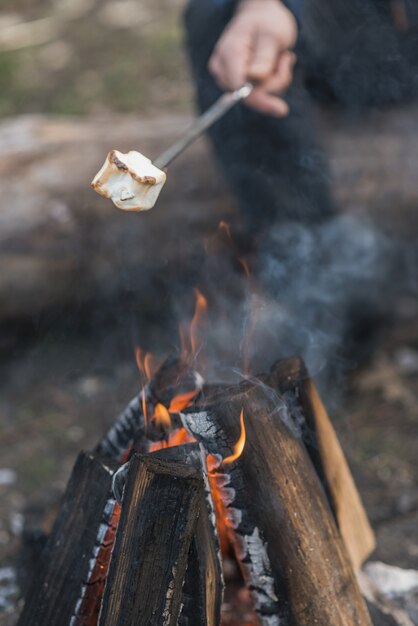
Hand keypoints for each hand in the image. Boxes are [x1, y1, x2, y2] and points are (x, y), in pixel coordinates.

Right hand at [208, 0, 297, 116]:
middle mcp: (222, 69)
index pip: (241, 88)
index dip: (261, 100)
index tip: (282, 110)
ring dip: (276, 80)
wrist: (260, 15)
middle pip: (251, 95)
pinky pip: (259, 94)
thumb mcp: (272, 35)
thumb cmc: (266, 22)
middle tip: (286, 59)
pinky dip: (272, 82)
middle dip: (275, 82)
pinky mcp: (236, 84)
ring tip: (280, 57)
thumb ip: (264, 58)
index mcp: (229, 54)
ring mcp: (227, 78)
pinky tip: (275, 64)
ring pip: (258, 96)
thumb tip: (255, 79)